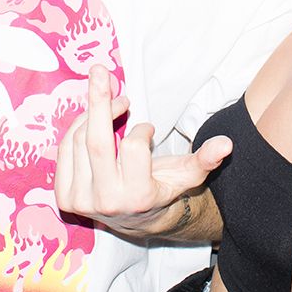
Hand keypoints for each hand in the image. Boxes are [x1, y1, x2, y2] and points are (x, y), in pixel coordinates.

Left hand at [55, 66, 231, 237]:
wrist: (133, 220)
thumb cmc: (161, 188)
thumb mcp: (187, 176)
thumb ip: (206, 159)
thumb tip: (226, 143)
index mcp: (138, 197)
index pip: (133, 147)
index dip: (141, 129)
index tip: (148, 129)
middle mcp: (106, 202)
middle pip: (95, 142)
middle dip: (99, 101)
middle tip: (100, 70)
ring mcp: (82, 201)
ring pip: (79, 140)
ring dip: (94, 113)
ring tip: (113, 105)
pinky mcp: (65, 197)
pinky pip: (66, 150)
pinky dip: (78, 127)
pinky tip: (92, 120)